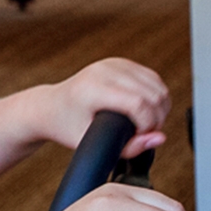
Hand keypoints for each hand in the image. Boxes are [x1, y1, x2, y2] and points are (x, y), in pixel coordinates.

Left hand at [36, 58, 168, 157]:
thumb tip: (160, 138)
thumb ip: (128, 147)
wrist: (49, 106)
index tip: (141, 137)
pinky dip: (157, 95)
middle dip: (157, 118)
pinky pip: (152, 77)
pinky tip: (147, 111)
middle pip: (153, 93)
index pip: (138, 103)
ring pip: (157, 84)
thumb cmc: (65, 125)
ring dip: (160, 107)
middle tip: (145, 134)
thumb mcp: (91, 143)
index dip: (149, 124)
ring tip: (147, 124)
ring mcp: (114, 63)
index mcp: (92, 88)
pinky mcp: (121, 62)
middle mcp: (104, 70)